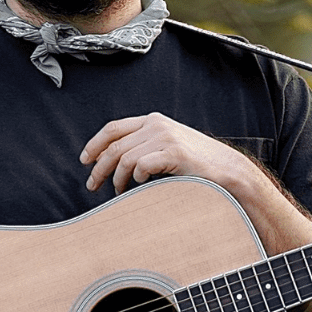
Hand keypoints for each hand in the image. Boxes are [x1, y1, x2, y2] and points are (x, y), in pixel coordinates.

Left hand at [79, 112, 253, 193]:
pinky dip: (136, 178)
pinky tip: (139, 186)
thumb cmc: (195, 162)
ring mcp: (165, 137)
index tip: (85, 160)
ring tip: (119, 191)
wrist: (226, 168)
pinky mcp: (174, 152)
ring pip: (124, 158)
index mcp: (152, 120)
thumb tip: (112, 160)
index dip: (94, 144)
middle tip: (92, 185)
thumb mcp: (167, 144)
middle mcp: (156, 124)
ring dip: (117, 179)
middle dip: (99, 168)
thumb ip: (144, 144)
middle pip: (114, 146)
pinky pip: (142, 166)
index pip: (113, 128)